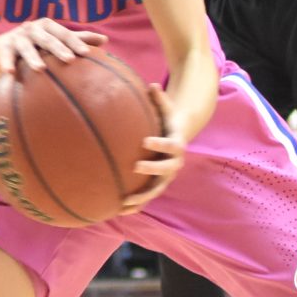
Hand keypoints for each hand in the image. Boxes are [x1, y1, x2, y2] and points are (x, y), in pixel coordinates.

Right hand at [0, 20, 107, 74]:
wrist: (3, 47)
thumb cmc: (37, 44)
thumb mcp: (55, 40)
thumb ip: (77, 40)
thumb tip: (105, 40)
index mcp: (48, 27)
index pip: (64, 34)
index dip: (75, 42)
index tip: (87, 53)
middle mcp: (32, 29)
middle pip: (46, 38)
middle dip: (57, 48)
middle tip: (69, 59)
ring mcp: (16, 38)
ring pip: (25, 47)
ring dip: (32, 57)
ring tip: (40, 69)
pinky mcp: (2, 48)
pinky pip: (5, 56)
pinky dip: (7, 63)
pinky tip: (10, 73)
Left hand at [121, 85, 184, 213]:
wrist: (178, 138)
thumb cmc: (167, 120)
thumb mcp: (167, 109)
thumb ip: (159, 99)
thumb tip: (151, 85)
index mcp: (177, 144)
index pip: (170, 145)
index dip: (160, 143)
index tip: (146, 141)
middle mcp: (174, 163)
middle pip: (166, 170)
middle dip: (152, 169)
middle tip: (136, 167)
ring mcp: (166, 177)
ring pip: (156, 190)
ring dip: (142, 197)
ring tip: (124, 202)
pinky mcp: (157, 185)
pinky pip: (147, 197)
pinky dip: (135, 206)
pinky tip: (118, 211)